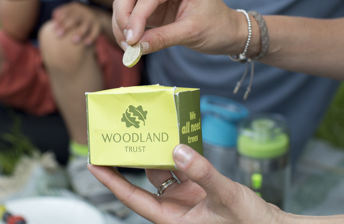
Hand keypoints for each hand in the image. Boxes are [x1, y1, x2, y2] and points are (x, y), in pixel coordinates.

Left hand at [52, 2, 101, 44]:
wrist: (96, 15)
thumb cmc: (76, 17)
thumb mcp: (70, 12)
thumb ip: (61, 14)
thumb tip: (53, 17)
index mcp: (74, 7)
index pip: (66, 12)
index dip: (60, 20)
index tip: (54, 29)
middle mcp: (83, 11)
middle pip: (74, 19)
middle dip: (66, 27)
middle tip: (58, 35)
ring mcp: (91, 18)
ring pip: (85, 26)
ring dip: (79, 33)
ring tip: (74, 41)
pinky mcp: (98, 25)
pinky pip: (95, 32)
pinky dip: (91, 37)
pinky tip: (86, 43)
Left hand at [88, 144, 285, 223]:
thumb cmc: (250, 223)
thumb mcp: (226, 197)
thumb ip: (203, 173)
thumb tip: (178, 150)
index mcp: (171, 219)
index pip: (132, 197)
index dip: (110, 180)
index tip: (93, 163)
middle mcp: (173, 209)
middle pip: (142, 181)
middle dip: (129, 160)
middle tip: (116, 139)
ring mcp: (185, 199)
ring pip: (162, 172)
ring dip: (155, 152)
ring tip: (144, 130)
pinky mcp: (197, 191)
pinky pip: (181, 169)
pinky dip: (177, 154)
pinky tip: (174, 138)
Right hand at [112, 0, 243, 55]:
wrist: (226, 31)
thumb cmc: (217, 27)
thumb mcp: (191, 33)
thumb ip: (162, 39)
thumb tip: (136, 48)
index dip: (136, 18)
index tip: (132, 41)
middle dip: (124, 17)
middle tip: (127, 43)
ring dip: (121, 23)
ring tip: (129, 47)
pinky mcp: (150, 3)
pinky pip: (129, 11)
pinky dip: (125, 27)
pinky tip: (131, 43)